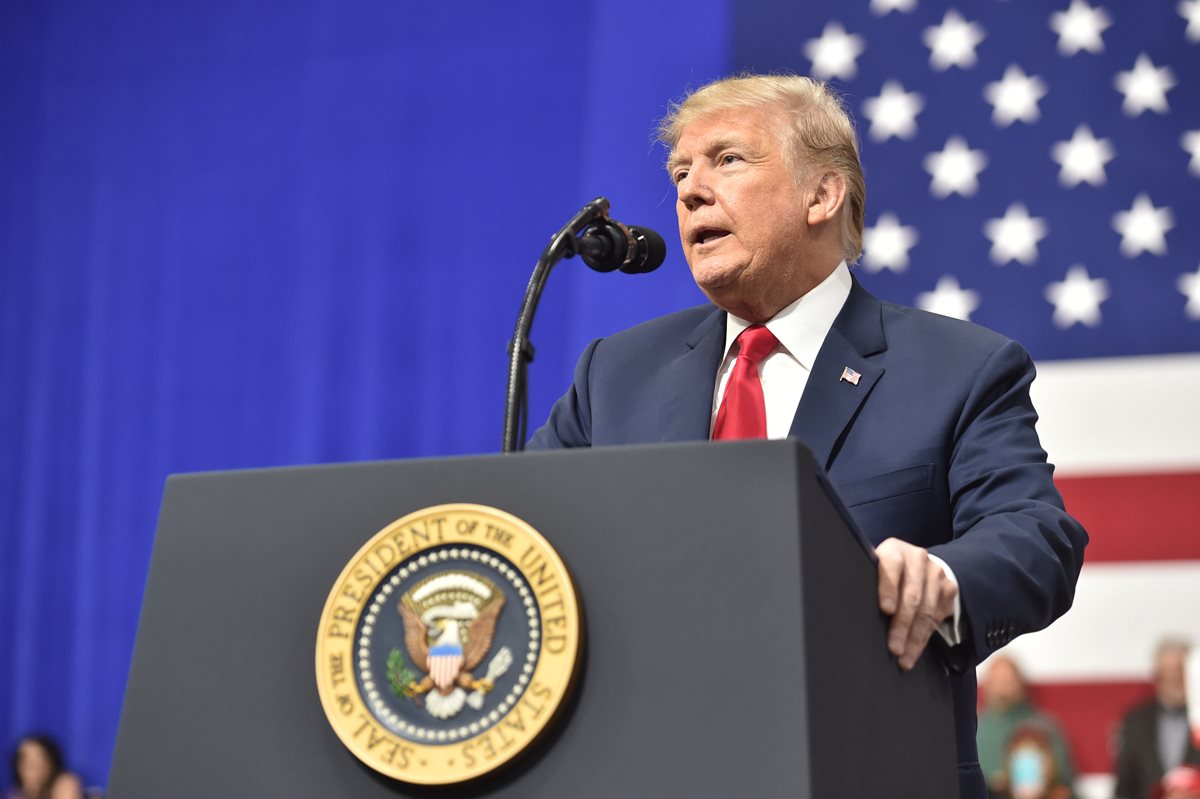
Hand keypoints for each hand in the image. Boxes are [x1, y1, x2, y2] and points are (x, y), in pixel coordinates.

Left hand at [875, 537, 957, 669]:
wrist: (917, 564)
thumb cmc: (885, 572)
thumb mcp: (874, 569)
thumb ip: (867, 580)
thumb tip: (852, 605)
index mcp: (894, 550)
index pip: (891, 566)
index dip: (888, 588)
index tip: (885, 610)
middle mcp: (917, 558)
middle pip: (911, 595)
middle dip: (902, 624)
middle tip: (894, 647)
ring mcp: (936, 572)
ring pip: (926, 610)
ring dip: (914, 637)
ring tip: (903, 657)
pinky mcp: (949, 587)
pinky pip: (937, 617)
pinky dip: (924, 638)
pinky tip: (914, 651)